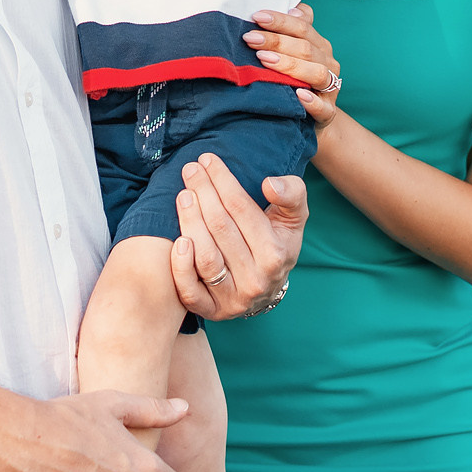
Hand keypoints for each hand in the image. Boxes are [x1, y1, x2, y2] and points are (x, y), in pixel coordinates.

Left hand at [170, 153, 307, 321]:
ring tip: (183, 195)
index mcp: (276, 254)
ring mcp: (233, 299)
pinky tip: (178, 241)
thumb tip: (270, 184)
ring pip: (205, 257)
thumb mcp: (293, 218)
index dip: (222, 181)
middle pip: (221, 228)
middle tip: (189, 170)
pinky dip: (180, 267)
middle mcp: (256, 279)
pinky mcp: (211, 311)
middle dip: (203, 193)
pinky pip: (190, 292)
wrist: (266, 288)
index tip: (207, 160)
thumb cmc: (277, 243)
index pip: (242, 209)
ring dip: (190, 222)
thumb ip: (292, 194)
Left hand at [246, 3, 341, 127]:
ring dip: (290, 65)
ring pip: (317, 72)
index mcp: (320, 45)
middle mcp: (328, 62)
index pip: (303, 27)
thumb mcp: (296, 52)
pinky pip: (323, 107)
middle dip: (276, 41)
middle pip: (305, 48)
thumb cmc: (298, 78)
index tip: (257, 16)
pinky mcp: (328, 111)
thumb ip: (296, 29)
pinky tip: (298, 95)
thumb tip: (293, 6)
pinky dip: (312, 101)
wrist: (314, 116)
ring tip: (264, 60)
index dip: (280, 20)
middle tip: (250, 38)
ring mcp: (330, 87)